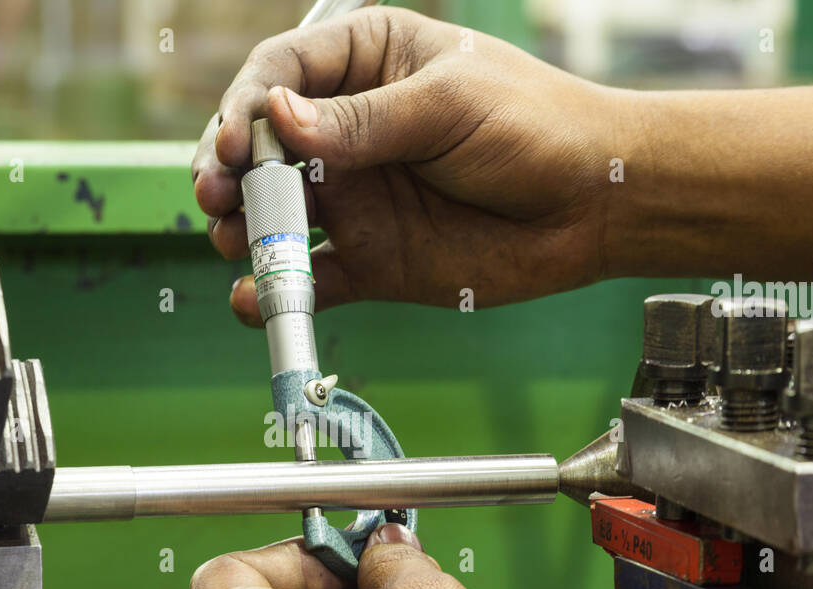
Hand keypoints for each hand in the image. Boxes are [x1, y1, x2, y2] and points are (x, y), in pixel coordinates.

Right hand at [191, 6, 629, 324]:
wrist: (595, 205)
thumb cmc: (537, 127)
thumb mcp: (448, 105)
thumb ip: (363, 121)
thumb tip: (277, 119)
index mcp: (367, 65)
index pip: (281, 75)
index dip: (246, 106)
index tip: (235, 141)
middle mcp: (350, 131)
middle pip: (264, 149)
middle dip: (230, 172)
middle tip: (217, 197)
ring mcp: (356, 198)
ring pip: (277, 214)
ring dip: (246, 230)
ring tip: (236, 243)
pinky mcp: (370, 259)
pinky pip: (311, 277)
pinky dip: (279, 292)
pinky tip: (256, 300)